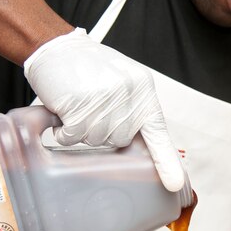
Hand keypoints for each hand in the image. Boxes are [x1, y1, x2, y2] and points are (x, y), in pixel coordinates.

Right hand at [24, 28, 183, 190]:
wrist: (55, 47)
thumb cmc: (87, 65)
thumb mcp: (122, 79)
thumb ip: (133, 105)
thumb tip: (138, 137)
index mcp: (142, 88)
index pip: (157, 128)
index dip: (166, 159)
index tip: (175, 183)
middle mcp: (127, 94)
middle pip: (120, 139)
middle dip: (103, 131)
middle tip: (92, 109)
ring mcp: (104, 100)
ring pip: (95, 140)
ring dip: (82, 130)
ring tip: (78, 105)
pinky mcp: (79, 105)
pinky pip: (73, 137)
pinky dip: (64, 131)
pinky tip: (64, 111)